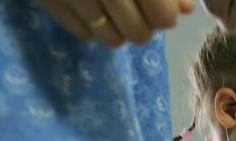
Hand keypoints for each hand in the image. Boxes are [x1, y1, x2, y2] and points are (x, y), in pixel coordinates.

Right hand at [39, 0, 194, 46]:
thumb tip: (186, 10)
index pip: (161, 16)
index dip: (166, 17)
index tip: (164, 10)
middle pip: (139, 34)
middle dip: (144, 27)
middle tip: (140, 12)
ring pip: (112, 40)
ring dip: (120, 31)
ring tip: (117, 10)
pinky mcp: (49, 0)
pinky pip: (84, 35)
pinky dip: (92, 27)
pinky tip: (93, 6)